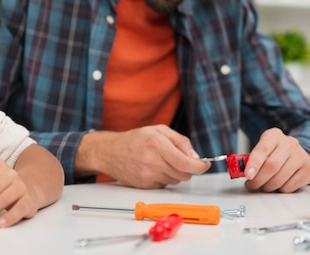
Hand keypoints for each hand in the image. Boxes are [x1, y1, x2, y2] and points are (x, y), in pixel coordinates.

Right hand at [75, 125, 208, 188]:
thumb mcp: (158, 130)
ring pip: (176, 180)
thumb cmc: (135, 139)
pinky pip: (165, 185)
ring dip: (175, 173)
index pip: (185, 162)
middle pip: (184, 174)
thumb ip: (180, 141)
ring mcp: (147, 174)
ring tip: (162, 162)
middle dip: (187, 168)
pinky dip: (164, 178)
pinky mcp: (145, 185)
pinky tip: (153, 168)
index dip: (200, 166)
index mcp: (156, 143)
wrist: (110, 152)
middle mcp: (151, 160)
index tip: (205, 165)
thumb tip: (196, 157)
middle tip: (180, 160)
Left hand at [244, 128, 309, 192]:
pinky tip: (276, 185)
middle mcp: (289, 144)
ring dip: (267, 187)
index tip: (247, 175)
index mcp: (274, 136)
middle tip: (251, 185)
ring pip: (280, 179)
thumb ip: (251, 157)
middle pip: (271, 166)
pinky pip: (290, 187)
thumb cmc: (274, 151)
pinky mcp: (307, 170)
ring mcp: (300, 157)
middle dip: (258, 180)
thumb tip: (239, 171)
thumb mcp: (263, 148)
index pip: (262, 150)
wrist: (297, 151)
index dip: (253, 164)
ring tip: (262, 186)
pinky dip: (279, 190)